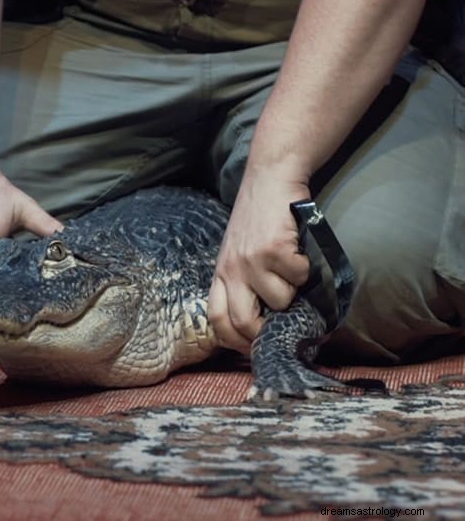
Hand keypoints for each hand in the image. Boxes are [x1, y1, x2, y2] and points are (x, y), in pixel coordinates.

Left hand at [208, 168, 310, 352]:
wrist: (269, 178)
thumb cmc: (257, 220)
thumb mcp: (237, 252)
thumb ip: (241, 281)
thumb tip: (262, 321)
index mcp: (220, 273)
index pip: (217, 320)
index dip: (235, 340)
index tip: (253, 346)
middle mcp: (231, 270)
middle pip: (242, 322)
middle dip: (265, 332)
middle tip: (282, 326)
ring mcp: (250, 260)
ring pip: (280, 300)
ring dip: (293, 291)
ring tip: (291, 271)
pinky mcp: (273, 249)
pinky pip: (298, 275)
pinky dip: (306, 267)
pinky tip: (299, 251)